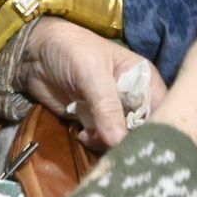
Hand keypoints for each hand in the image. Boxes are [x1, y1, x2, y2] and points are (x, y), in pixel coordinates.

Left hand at [19, 18, 168, 150]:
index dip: (157, 128)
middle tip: (113, 146)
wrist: (34, 53)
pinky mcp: (95, 122)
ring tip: (91, 135)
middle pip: (144, 129)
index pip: (162, 109)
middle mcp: (134, 97)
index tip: (144, 145)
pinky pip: (103, 141)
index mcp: (143, 78)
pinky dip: (95, 143)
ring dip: (109, 144)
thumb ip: (108, 108)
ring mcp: (114, 112)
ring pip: (123, 139)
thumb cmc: (71, 51)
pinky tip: (82, 134)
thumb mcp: (93, 75)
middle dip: (130, 140)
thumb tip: (119, 142)